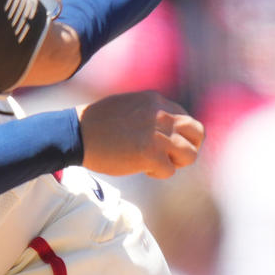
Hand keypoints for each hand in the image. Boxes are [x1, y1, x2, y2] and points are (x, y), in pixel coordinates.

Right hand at [77, 91, 203, 179]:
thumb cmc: (96, 123)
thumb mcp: (128, 106)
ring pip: (190, 154)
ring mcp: (159, 135)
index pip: (186, 118)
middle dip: (189, 147)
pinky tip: (142, 169)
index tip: (165, 143)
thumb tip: (167, 128)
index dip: (179, 135)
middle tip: (172, 156)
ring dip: (175, 162)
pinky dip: (157, 173)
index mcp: (156, 101)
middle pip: (198, 133)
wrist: (76, 134)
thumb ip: (150, 113)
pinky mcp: (151, 155)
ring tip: (155, 163)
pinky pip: (169, 171)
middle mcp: (162, 115)